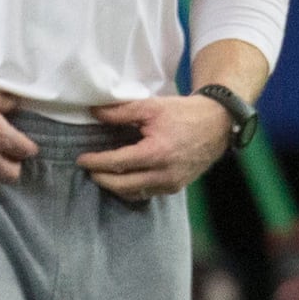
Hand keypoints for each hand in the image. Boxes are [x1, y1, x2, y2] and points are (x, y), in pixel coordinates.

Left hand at [79, 93, 233, 202]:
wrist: (216, 124)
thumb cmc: (184, 113)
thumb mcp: (151, 106)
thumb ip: (120, 112)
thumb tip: (94, 113)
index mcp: (156, 153)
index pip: (117, 163)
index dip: (96, 162)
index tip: (82, 159)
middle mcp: (163, 174)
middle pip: (122, 185)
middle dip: (101, 178)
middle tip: (89, 169)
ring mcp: (171, 184)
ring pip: (134, 193)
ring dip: (115, 186)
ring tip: (103, 174)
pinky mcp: (176, 187)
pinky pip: (147, 193)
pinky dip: (132, 189)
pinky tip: (124, 179)